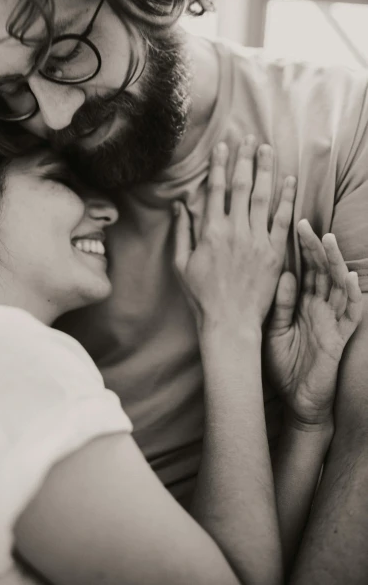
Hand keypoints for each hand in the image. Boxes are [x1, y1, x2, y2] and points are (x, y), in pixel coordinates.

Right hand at [173, 136, 295, 336]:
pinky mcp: (274, 253)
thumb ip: (182, 232)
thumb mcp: (181, 264)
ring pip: (263, 197)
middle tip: (248, 138)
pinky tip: (289, 180)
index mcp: (210, 232)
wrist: (230, 322)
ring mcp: (257, 241)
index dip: (220, 165)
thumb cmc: (202, 296)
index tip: (222, 146)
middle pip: (242, 186)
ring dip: (265, 170)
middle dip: (245, 159)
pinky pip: (282, 220)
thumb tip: (180, 205)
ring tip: (267, 149)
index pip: (217, 189)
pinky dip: (286, 198)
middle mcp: (235, 231)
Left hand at [265, 220, 362, 429]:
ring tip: (329, 240)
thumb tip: (285, 273)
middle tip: (306, 224)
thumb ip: (279, 304)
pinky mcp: (340, 338)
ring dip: (336, 263)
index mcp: (302, 304)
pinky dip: (352, 296)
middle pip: (322, 271)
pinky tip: (349, 278)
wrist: (296, 402)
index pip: (305, 269)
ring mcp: (332, 321)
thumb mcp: (273, 330)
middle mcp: (319, 308)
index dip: (301, 248)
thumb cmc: (283, 365)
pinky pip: (351, 314)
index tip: (292, 224)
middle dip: (316, 247)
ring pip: (339, 286)